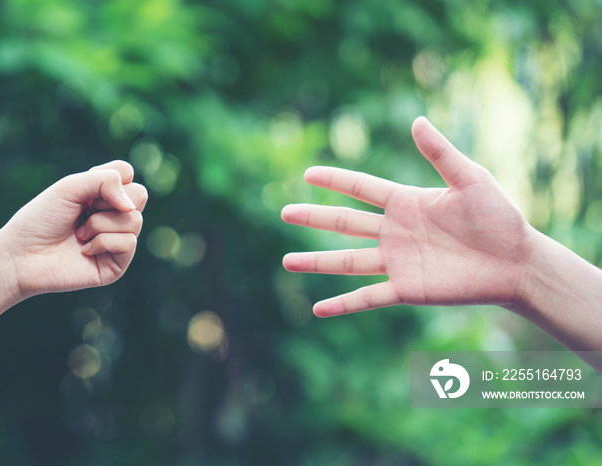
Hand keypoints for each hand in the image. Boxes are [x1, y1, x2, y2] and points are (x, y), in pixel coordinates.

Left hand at [0, 160, 147, 299]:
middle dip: (107, 201)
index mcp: (103, 194)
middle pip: (140, 194)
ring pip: (134, 220)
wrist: (22, 255)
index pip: (127, 173)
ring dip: (100, 224)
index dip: (106, 178)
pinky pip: (129, 243)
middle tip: (84, 212)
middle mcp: (114, 215)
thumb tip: (131, 207)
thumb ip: (106, 181)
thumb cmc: (41, 219)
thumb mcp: (70, 186)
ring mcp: (118, 240)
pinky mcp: (118, 264)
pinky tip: (84, 250)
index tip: (82, 192)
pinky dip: (103, 242)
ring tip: (79, 234)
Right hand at [282, 117, 535, 316]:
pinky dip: (343, 304)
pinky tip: (319, 310)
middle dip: (314, 217)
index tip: (307, 174)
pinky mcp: (406, 288)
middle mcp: (394, 231)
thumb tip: (415, 121)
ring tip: (287, 262)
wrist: (517, 261)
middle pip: (344, 223)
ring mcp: (397, 262)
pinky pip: (368, 297)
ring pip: (347, 261)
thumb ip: (441, 154)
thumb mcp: (471, 179)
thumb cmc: (500, 217)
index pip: (361, 188)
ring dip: (316, 262)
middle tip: (284, 212)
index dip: (334, 180)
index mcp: (405, 202)